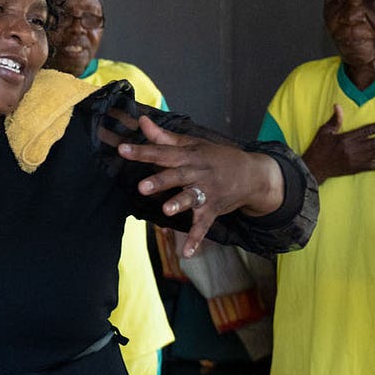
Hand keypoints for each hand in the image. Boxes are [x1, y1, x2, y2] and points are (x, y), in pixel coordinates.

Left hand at [114, 118, 281, 258]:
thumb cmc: (216, 157)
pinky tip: (186, 253)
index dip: (142, 151)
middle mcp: (197, 173)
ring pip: (191, 198)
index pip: (162, 152)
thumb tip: (142, 121)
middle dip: (160, 181)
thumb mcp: (192, 144)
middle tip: (142, 187)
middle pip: (176, 176)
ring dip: (179, 204)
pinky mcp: (212, 209)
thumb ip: (164, 137)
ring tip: (166, 211)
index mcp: (188, 156)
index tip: (122, 150)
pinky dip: (195, 239)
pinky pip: (203, 226)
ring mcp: (206, 192)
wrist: (252, 174)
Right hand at [303, 104, 374, 181]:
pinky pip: (371, 167)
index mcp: (346, 138)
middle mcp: (353, 149)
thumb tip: (338, 106)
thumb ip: (334, 120)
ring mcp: (355, 160)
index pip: (366, 131)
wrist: (313, 168)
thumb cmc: (318, 148)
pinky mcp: (355, 169)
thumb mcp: (324, 132)